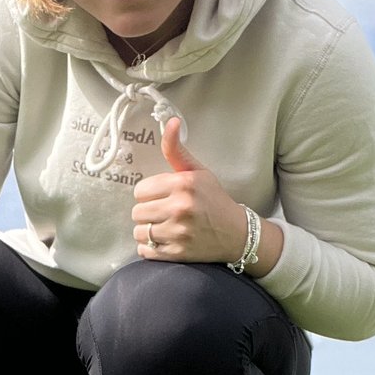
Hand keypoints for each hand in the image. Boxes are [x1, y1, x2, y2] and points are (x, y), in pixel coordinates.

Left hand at [131, 117, 246, 262]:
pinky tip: (165, 241)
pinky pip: (145, 250)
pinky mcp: (178, 253)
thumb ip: (176, 150)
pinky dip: (151, 248)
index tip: (162, 197)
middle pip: (137, 212)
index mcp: (183, 184)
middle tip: (164, 214)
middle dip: (148, 213)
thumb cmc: (213, 200)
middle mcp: (181, 207)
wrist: (237, 233)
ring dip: (148, 232)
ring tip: (164, 228)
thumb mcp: (198, 172)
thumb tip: (170, 121)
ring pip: (140, 232)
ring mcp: (179, 232)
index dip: (149, 195)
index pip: (140, 190)